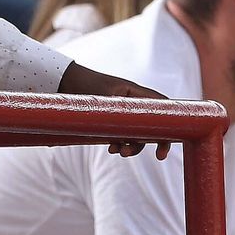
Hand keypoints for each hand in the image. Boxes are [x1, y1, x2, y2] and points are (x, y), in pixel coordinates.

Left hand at [57, 62, 171, 160]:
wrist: (62, 79)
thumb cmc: (84, 84)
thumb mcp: (101, 99)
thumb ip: (117, 114)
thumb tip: (126, 135)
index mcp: (135, 93)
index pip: (163, 108)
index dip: (171, 127)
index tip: (163, 150)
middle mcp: (133, 102)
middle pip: (151, 125)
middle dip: (145, 142)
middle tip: (142, 155)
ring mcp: (124, 111)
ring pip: (137, 133)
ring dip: (131, 145)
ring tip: (117, 151)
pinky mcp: (113, 119)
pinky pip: (123, 134)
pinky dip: (120, 143)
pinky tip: (111, 148)